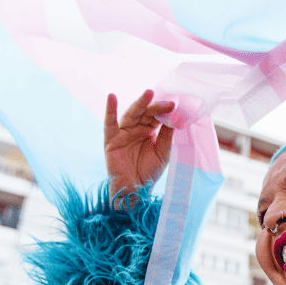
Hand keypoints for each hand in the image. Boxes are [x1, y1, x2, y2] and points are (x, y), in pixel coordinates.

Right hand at [104, 89, 176, 203]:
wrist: (136, 190)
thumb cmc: (149, 172)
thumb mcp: (162, 153)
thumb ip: (166, 136)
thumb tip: (175, 118)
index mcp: (149, 131)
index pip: (156, 116)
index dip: (164, 111)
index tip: (176, 107)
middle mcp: (136, 129)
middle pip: (145, 113)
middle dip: (156, 107)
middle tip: (169, 103)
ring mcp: (123, 133)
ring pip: (131, 114)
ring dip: (139, 104)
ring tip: (148, 94)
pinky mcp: (111, 140)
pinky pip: (109, 124)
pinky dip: (110, 110)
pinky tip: (112, 97)